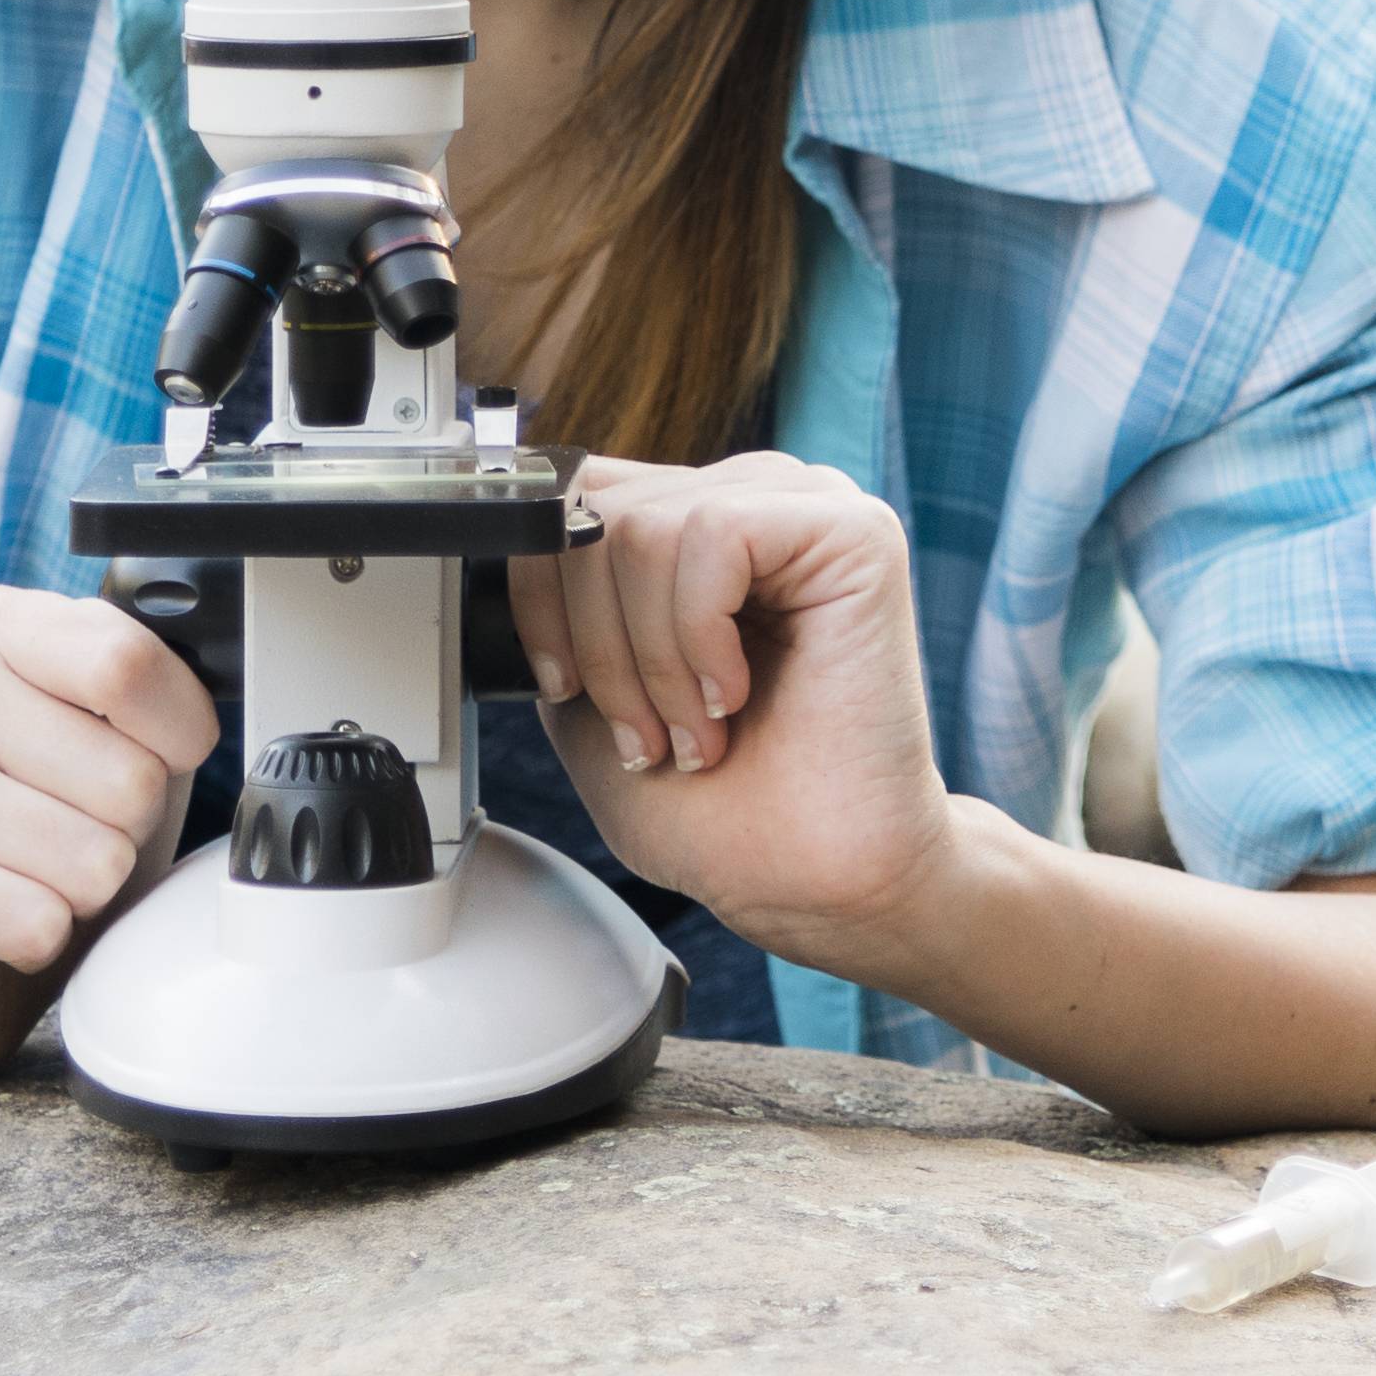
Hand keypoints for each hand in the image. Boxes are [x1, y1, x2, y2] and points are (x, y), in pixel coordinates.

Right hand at [0, 582, 219, 1078]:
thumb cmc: (38, 814)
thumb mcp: (106, 728)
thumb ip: (152, 685)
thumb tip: (222, 678)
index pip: (129, 665)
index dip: (179, 733)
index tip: (160, 754)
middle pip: (129, 777)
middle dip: (129, 827)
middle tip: (74, 826)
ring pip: (92, 861)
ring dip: (87, 888)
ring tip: (38, 869)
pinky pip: (38, 923)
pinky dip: (44, 938)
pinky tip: (3, 913)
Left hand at [513, 451, 963, 957]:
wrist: (812, 882)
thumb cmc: (723, 810)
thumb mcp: (594, 699)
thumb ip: (566, 612)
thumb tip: (520, 546)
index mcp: (696, 533)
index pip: (573, 493)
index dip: (540, 593)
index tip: (561, 687)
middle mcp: (754, 501)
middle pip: (600, 510)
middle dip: (598, 643)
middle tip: (646, 735)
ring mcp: (808, 508)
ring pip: (648, 526)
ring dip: (650, 657)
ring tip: (694, 732)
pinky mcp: (855, 533)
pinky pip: (718, 534)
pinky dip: (698, 635)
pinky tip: (732, 695)